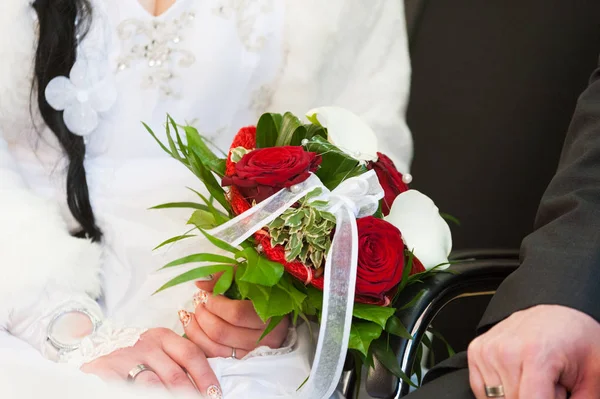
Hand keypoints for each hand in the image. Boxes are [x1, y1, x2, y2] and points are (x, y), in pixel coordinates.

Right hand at [81, 328, 221, 397]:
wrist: (92, 350)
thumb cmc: (133, 354)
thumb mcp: (157, 350)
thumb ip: (177, 360)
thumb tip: (207, 382)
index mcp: (162, 337)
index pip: (191, 354)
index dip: (206, 377)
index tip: (216, 393)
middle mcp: (145, 344)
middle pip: (175, 374)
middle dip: (191, 394)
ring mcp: (125, 358)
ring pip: (153, 386)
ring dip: (170, 397)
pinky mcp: (106, 372)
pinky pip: (131, 390)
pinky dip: (145, 396)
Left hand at [177, 280, 289, 358]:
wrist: (282, 311)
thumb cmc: (266, 290)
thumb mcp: (250, 277)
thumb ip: (225, 277)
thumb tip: (200, 284)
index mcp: (271, 315)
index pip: (236, 314)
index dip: (215, 304)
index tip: (206, 295)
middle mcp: (265, 338)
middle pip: (222, 332)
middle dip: (203, 316)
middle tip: (198, 303)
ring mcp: (254, 353)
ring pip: (216, 349)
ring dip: (197, 331)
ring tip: (193, 315)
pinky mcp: (244, 361)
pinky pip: (216, 358)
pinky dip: (201, 344)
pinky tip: (195, 330)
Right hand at [467, 305, 599, 398]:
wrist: (559, 315)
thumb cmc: (576, 341)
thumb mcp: (593, 378)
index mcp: (536, 354)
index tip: (555, 396)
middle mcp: (506, 349)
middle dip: (535, 398)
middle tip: (550, 385)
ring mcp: (488, 350)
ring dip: (516, 395)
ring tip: (534, 379)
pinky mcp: (477, 350)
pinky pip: (482, 390)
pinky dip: (500, 391)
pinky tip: (516, 378)